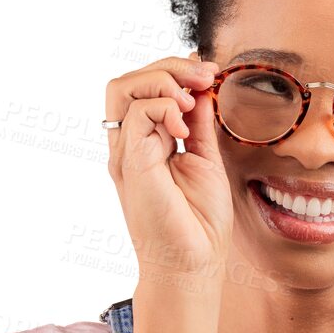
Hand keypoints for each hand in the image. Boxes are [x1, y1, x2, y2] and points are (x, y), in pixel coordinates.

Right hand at [104, 52, 231, 284]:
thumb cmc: (199, 224)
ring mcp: (126, 154)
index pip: (144, 88)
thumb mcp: (205, 159)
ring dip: (162, 80)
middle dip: (169, 66)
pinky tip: (185, 128)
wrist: (193, 265)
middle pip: (128, 81)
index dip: (174, 71)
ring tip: (191, 99)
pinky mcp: (131, 164)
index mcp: (145, 144)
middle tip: (205, 75)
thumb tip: (201, 89)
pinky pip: (136, 114)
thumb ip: (199, 125)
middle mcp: (130, 146)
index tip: (211, 72)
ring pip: (122, 88)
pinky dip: (164, 107)